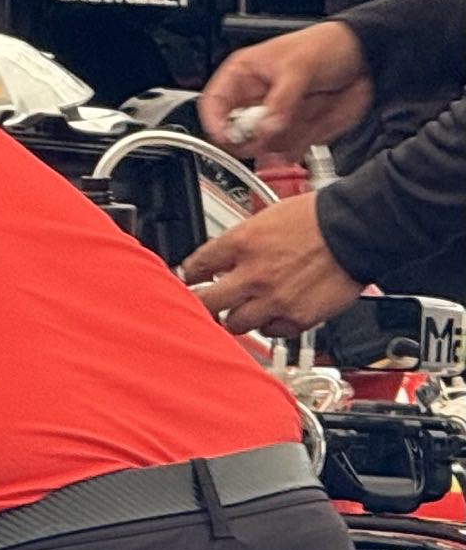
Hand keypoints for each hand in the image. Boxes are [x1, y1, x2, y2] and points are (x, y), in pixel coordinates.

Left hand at [181, 193, 364, 337]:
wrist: (359, 228)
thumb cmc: (319, 218)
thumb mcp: (267, 217)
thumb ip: (240, 241)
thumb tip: (219, 257)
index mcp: (242, 243)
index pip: (195, 267)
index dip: (189, 275)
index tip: (190, 279)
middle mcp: (253, 275)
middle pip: (204, 303)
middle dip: (202, 303)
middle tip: (205, 303)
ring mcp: (274, 299)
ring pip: (234, 324)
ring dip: (235, 318)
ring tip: (243, 309)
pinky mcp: (298, 318)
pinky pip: (271, 332)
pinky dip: (269, 326)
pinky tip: (274, 314)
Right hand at [196, 20, 371, 161]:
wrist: (367, 57)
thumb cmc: (328, 45)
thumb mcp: (299, 68)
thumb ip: (280, 101)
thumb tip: (264, 129)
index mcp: (243, 77)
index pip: (213, 106)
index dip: (215, 124)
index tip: (229, 137)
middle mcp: (255, 102)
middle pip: (235, 135)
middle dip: (254, 138)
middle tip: (274, 129)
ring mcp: (274, 119)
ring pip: (263, 146)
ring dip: (285, 137)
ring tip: (308, 112)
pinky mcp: (295, 132)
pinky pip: (288, 151)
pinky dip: (302, 144)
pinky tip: (315, 123)